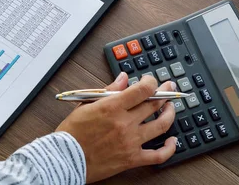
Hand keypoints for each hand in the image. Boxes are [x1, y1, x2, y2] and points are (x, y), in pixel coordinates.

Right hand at [56, 73, 176, 182]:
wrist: (65, 157)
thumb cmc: (72, 132)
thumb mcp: (85, 104)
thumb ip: (108, 90)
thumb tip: (122, 79)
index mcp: (112, 107)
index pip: (142, 90)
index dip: (151, 82)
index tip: (152, 81)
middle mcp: (125, 123)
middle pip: (154, 105)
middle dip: (165, 93)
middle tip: (168, 89)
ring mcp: (131, 141)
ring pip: (162, 125)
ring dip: (170, 114)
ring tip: (170, 108)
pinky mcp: (132, 158)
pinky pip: (158, 155)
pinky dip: (170, 148)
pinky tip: (173, 141)